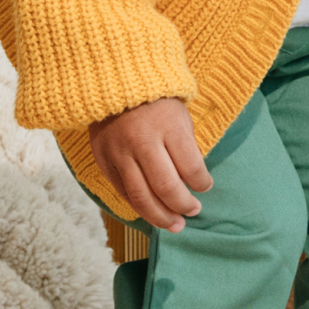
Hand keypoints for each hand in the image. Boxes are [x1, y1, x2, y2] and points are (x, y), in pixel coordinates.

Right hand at [88, 98, 212, 231]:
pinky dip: (138, 205)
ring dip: (160, 216)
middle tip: (193, 211)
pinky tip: (151, 212)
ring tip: (175, 225)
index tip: (206, 187)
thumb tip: (193, 184)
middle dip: (182, 205)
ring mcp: (119, 152)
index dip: (202, 183)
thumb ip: (186, 149)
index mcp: (169, 126)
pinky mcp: (102, 160)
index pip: (191, 167)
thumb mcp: (180, 118)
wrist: (115, 83)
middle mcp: (142, 141)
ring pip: (140, 196)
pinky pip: (122, 191)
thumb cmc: (157, 103)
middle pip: (165, 187)